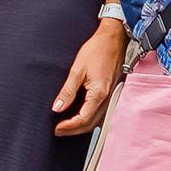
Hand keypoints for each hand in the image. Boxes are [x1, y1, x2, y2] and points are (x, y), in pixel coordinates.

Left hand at [52, 17, 127, 135]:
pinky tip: (81, 116)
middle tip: (59, 131)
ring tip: (67, 126)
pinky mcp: (112, 93)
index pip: (83, 119)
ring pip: (97, 120)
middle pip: (91, 124)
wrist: (114, 39)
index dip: (69, 126)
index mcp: (99, 93)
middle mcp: (107, 98)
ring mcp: (111, 96)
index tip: (56, 128)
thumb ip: (67, 91)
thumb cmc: (97, 50)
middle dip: (74, 130)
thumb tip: (57, 108)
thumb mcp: (77, 69)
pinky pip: (101, 112)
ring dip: (82, 126)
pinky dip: (90, 118)